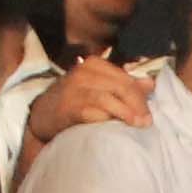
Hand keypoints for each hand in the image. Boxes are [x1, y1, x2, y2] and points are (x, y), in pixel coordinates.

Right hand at [23, 56, 149, 146]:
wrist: (41, 114)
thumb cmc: (74, 100)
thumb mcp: (98, 88)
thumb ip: (122, 85)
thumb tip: (150, 84)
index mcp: (94, 65)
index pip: (125, 78)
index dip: (141, 95)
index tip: (149, 112)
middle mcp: (83, 72)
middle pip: (120, 87)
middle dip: (137, 105)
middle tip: (147, 122)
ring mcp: (74, 89)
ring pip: (107, 98)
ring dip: (126, 113)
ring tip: (138, 125)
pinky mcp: (67, 107)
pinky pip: (92, 112)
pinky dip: (106, 119)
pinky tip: (115, 127)